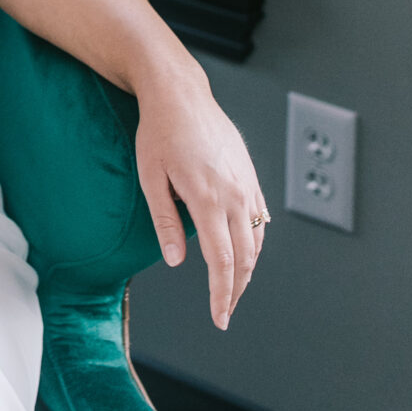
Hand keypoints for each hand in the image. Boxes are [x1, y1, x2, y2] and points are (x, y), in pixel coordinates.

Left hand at [134, 68, 269, 328]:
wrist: (178, 93)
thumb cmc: (158, 131)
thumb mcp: (150, 178)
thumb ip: (166, 223)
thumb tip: (176, 261)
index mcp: (208, 199)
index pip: (222, 262)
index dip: (222, 295)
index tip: (220, 317)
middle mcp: (235, 193)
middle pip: (245, 257)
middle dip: (236, 289)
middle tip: (225, 311)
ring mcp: (246, 183)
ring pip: (257, 238)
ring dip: (248, 268)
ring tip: (233, 286)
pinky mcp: (249, 173)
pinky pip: (260, 216)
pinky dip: (256, 239)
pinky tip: (247, 250)